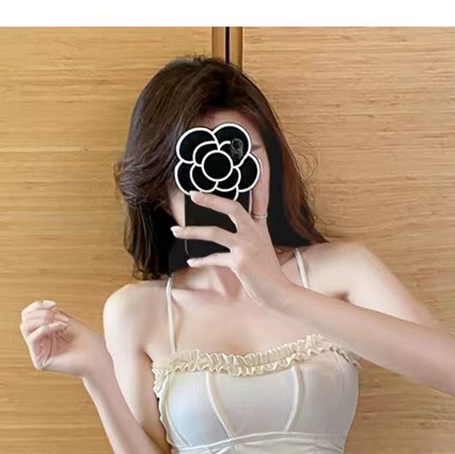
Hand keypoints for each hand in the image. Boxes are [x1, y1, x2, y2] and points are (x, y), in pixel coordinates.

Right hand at [19, 300, 110, 377]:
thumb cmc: (89, 340)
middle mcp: (41, 342)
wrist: (98, 357)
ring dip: (41, 319)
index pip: (30, 315)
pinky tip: (60, 327)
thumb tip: (36, 310)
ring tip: (59, 322)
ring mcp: (40, 352)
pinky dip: (44, 329)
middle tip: (57, 315)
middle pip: (25, 319)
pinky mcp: (40, 361)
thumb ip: (50, 314)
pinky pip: (32, 338)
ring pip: (25, 327)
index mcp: (47, 332)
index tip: (54, 303)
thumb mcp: (67, 320)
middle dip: (40, 312)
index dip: (38, 305)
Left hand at [170, 191, 294, 306]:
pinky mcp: (240, 262)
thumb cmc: (267, 274)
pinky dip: (201, 260)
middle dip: (211, 199)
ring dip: (192, 231)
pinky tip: (191, 261)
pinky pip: (214, 258)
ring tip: (176, 231)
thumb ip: (247, 238)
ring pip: (214, 232)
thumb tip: (221, 234)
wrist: (279, 292)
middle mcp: (254, 233)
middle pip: (232, 207)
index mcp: (260, 228)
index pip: (259, 199)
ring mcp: (247, 246)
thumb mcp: (262, 250)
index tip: (254, 161)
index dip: (256, 182)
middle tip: (194, 194)